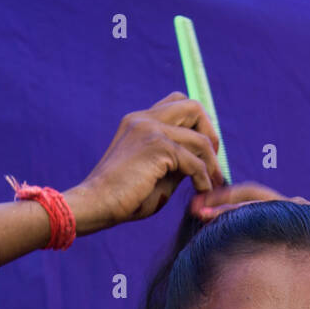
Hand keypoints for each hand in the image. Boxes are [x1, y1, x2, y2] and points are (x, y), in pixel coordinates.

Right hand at [68, 92, 224, 234]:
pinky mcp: (156, 146)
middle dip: (211, 133)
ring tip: (212, 185)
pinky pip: (194, 161)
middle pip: (193, 107)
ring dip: (211, 164)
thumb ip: (177, 161)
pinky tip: (202, 191)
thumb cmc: (124, 197)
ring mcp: (150, 128)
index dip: (198, 124)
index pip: (178, 104)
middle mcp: (145, 118)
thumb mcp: (157, 174)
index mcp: (140, 121)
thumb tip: (203, 161)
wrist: (96, 204)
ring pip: (200, 137)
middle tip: (213, 163)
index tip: (204, 152)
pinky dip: (203, 178)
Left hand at [187, 183, 309, 304]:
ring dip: (228, 201)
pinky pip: (275, 205)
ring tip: (199, 207)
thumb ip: (295, 300)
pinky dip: (247, 206)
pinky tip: (224, 212)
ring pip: (260, 198)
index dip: (226, 221)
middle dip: (219, 204)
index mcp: (298, 238)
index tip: (196, 228)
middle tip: (190, 209)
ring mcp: (309, 215)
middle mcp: (301, 222)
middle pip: (251, 203)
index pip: (255, 220)